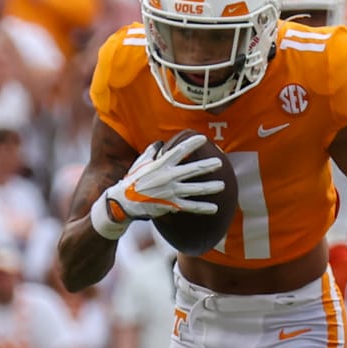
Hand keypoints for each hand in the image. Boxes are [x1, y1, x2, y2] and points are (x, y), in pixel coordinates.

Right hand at [95, 135, 223, 226]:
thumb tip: (160, 143)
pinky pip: (191, 207)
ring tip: (222, 185)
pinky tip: (215, 208)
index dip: (192, 144)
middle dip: (208, 165)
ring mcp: (171, 191)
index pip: (179, 151)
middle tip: (220, 162)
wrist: (124, 201)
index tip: (203, 139)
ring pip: (196, 189)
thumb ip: (152, 152)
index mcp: (161, 164)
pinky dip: (203, 208)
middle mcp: (168, 177)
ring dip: (211, 187)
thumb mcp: (141, 162)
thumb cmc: (133, 180)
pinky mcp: (172, 205)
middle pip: (193, 169)